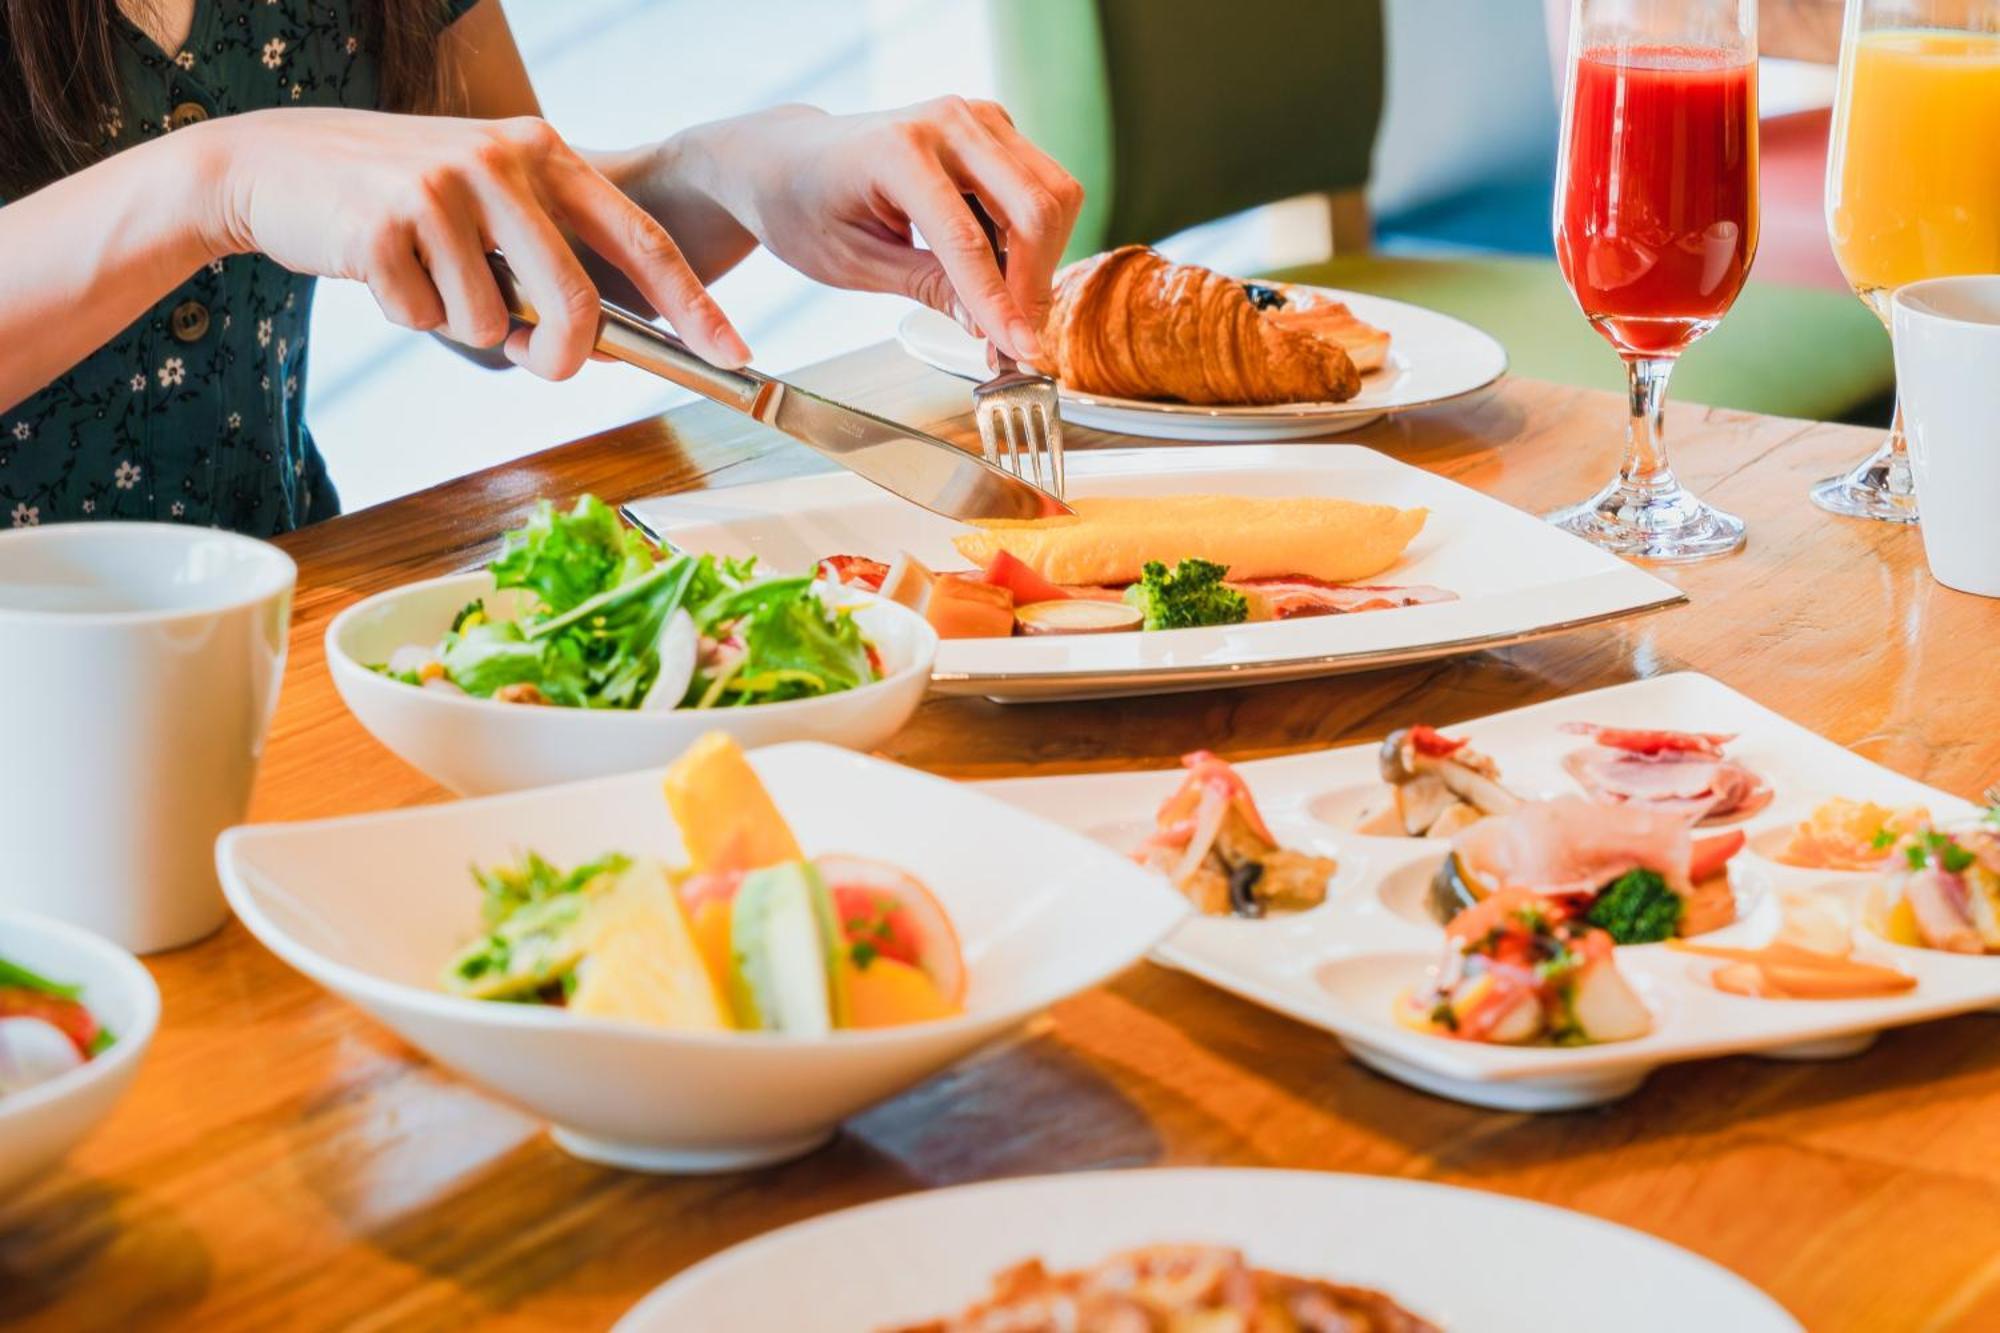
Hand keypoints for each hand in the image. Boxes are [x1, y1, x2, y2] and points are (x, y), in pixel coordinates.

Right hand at [199, 108, 750, 376]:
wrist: (270, 166)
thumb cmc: (399, 203)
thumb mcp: (487, 208)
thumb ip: (551, 262)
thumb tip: (614, 346)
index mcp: (544, 152)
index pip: (642, 241)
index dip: (692, 307)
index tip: (734, 355)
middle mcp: (503, 159)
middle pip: (576, 305)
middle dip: (562, 357)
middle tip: (537, 361)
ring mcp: (442, 187)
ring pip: (496, 324)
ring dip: (463, 327)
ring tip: (425, 275)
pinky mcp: (384, 224)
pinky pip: (428, 319)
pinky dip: (408, 316)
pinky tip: (380, 268)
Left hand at [676, 99, 1083, 362]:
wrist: (790, 158)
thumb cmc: (806, 207)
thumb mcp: (854, 263)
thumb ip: (926, 288)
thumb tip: (990, 325)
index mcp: (897, 151)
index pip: (968, 240)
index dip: (999, 303)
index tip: (1021, 351)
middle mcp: (947, 121)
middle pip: (1034, 209)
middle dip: (1035, 283)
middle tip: (1017, 339)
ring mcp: (978, 118)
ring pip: (1054, 196)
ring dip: (1042, 261)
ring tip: (1004, 306)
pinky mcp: (995, 129)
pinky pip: (1043, 188)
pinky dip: (1035, 238)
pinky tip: (999, 269)